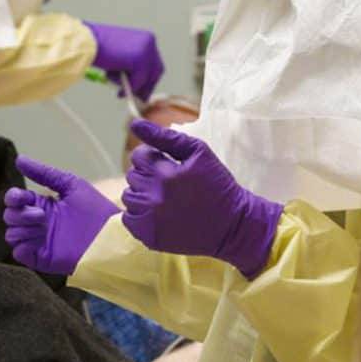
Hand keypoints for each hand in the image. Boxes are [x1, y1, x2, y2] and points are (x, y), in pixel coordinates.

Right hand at [2, 157, 118, 274]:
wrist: (112, 236)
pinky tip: (36, 242)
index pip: (16, 200)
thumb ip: (44, 173)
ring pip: (12, 234)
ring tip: (42, 225)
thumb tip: (19, 159)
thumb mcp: (70, 185)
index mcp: (43, 204)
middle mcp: (38, 223)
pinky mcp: (43, 258)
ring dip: (21, 228)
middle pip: (10, 216)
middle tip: (41, 214)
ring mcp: (40, 241)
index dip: (13, 197)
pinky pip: (20, 254)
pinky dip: (22, 248)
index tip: (21, 196)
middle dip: (19, 213)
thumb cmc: (96, 210)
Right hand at [84, 22, 164, 102]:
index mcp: (146, 38)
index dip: (149, 78)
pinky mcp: (139, 61)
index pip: (154, 62)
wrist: (87, 41)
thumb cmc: (97, 45)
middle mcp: (149, 42)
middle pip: (156, 70)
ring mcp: (146, 51)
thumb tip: (138, 81)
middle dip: (147, 86)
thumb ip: (131, 64)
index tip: (144, 89)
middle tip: (139, 98)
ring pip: (146, 78)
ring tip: (120, 91)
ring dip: (134, 87)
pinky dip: (128, 88)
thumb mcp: (121, 54)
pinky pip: (138, 81)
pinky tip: (119, 91)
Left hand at [121, 119, 282, 278]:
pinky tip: (158, 213)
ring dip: (142, 194)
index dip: (153, 157)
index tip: (168, 165)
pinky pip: (128, 220)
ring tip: (163, 198)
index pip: (139, 156)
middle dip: (148, 175)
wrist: (232, 225)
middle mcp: (154, 198)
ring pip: (128, 197)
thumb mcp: (199, 152)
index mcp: (165, 174)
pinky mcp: (150, 238)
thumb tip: (135, 123)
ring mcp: (150, 221)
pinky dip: (139, 214)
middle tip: (170, 183)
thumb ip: (166, 137)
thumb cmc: (218, 184)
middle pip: (132, 176)